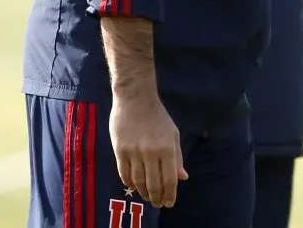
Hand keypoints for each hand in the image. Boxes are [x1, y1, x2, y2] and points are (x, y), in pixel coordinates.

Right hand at [110, 90, 187, 208]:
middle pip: (154, 184)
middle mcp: (151, 153)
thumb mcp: (173, 134)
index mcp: (167, 148)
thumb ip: (177, 157)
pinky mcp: (120, 150)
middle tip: (158, 204)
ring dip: (144, 193)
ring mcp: (134, 152)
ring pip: (138, 181)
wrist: (135, 98)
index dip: (170, 195)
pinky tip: (134, 186)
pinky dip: (130, 183)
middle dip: (157, 198)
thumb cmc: (158, 116)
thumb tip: (183, 177)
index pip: (169, 180)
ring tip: (148, 198)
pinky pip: (124, 173)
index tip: (169, 203)